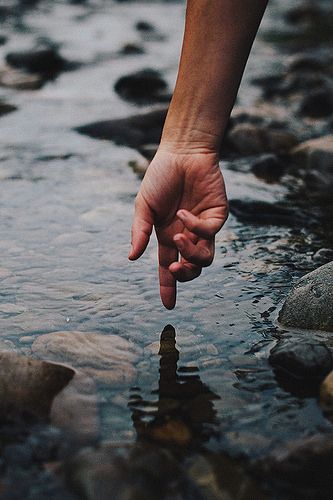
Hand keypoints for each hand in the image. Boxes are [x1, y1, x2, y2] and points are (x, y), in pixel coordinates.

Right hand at [128, 149, 227, 308]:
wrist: (181, 153)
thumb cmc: (160, 178)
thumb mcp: (143, 207)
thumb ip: (139, 232)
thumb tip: (132, 257)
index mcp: (167, 236)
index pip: (168, 268)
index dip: (169, 287)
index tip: (169, 306)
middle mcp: (187, 236)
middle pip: (191, 269)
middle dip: (184, 275)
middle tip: (174, 268)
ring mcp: (203, 227)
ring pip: (205, 258)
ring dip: (191, 255)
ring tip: (178, 239)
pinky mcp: (217, 216)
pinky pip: (209, 232)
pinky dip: (195, 227)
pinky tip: (183, 213)